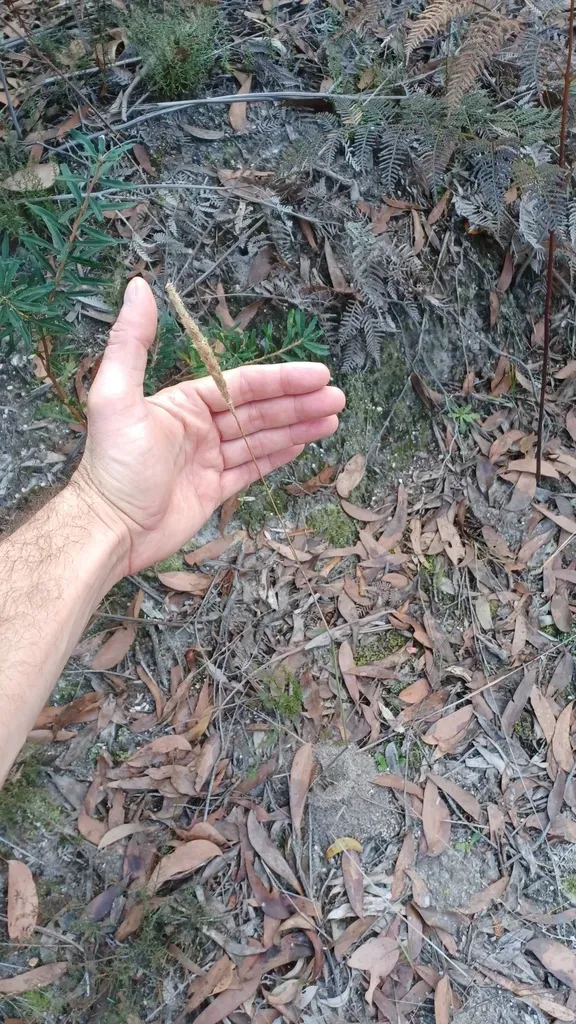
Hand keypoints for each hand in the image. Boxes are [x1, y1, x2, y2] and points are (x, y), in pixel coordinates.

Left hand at [75, 277, 344, 573]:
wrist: (108, 528)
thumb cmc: (113, 464)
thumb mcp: (116, 397)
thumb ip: (131, 343)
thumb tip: (138, 287)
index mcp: (184, 402)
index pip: (244, 385)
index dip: (282, 379)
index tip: (319, 374)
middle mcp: (199, 427)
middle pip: (259, 410)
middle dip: (299, 403)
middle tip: (337, 398)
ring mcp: (208, 459)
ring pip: (261, 438)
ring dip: (297, 428)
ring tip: (332, 420)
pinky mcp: (213, 490)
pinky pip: (252, 468)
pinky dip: (277, 456)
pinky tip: (303, 444)